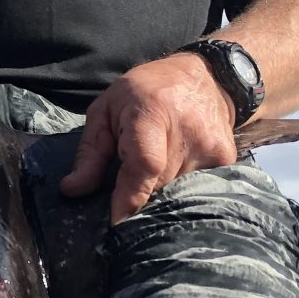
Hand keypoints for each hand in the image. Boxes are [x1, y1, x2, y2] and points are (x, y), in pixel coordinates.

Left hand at [59, 53, 239, 223]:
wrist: (207, 77)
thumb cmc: (145, 91)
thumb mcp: (107, 110)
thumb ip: (90, 152)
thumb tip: (72, 190)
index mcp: (152, 113)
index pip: (144, 165)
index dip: (129, 196)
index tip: (115, 220)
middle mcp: (188, 131)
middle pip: (157, 186)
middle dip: (138, 195)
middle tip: (125, 191)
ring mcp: (212, 148)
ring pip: (177, 192)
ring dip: (160, 192)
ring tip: (152, 174)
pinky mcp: (226, 160)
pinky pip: (197, 188)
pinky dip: (180, 188)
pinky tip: (175, 171)